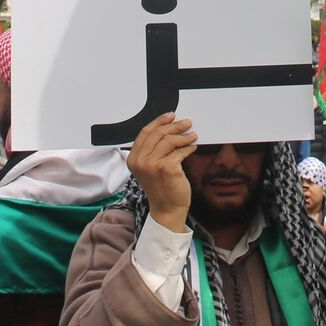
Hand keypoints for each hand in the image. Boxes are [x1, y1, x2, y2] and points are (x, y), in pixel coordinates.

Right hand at [126, 114, 195, 232]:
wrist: (167, 209)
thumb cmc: (161, 187)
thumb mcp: (150, 167)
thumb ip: (154, 149)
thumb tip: (171, 128)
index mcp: (133, 158)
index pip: (145, 132)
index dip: (159, 121)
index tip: (171, 116)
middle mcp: (140, 161)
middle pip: (158, 133)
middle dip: (174, 126)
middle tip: (187, 123)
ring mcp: (152, 165)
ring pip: (169, 140)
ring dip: (183, 136)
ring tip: (193, 135)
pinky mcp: (166, 168)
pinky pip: (179, 151)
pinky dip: (188, 147)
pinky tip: (192, 147)